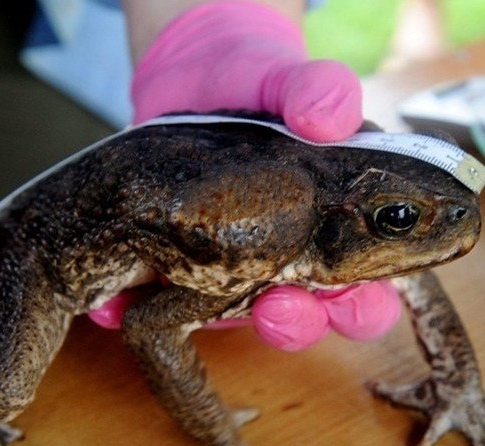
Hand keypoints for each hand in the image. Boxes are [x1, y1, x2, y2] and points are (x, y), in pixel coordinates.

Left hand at [88, 1, 400, 349]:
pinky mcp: (175, 274)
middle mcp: (291, 266)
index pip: (368, 291)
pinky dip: (137, 310)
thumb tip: (330, 117)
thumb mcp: (291, 81)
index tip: (347, 294)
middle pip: (309, 321)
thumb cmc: (266, 89)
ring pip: (236, 325)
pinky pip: (155, 310)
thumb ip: (318, 91)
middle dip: (295, 324)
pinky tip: (115, 302)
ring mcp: (232, 276)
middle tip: (277, 306)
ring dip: (219, 325)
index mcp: (340, 235)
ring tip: (201, 303)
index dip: (364, 306)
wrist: (199, 82)